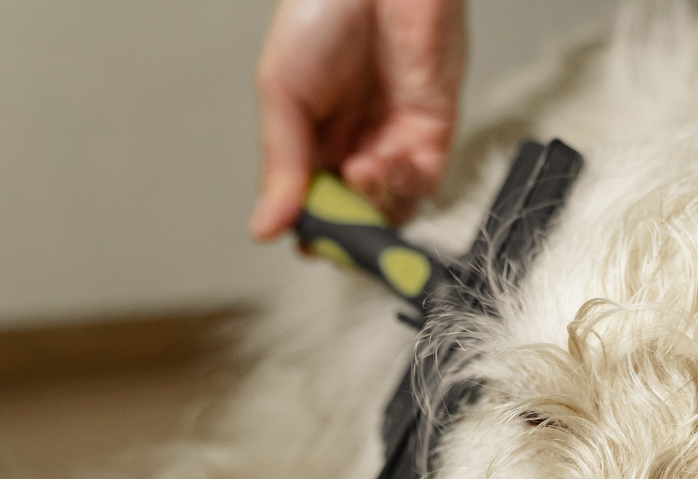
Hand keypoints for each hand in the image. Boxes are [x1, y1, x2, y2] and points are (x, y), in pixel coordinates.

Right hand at [249, 0, 466, 239]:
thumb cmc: (322, 11)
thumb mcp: (281, 90)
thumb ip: (280, 162)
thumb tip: (264, 227)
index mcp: (308, 138)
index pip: (311, 206)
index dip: (311, 228)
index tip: (306, 236)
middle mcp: (352, 144)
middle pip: (354, 216)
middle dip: (348, 226)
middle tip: (338, 219)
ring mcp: (394, 140)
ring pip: (391, 209)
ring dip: (376, 206)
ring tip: (359, 172)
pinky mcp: (433, 131)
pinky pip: (424, 183)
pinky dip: (403, 187)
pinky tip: (382, 163)